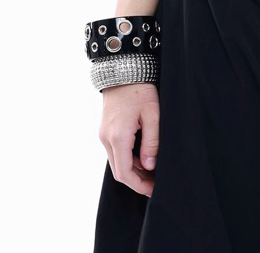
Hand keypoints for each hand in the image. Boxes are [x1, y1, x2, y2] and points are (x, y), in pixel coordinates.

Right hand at [98, 82, 159, 196]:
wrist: (123, 69)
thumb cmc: (140, 89)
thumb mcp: (152, 114)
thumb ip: (152, 142)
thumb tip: (150, 166)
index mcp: (118, 137)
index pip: (125, 173)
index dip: (139, 185)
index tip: (153, 190)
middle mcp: (106, 138)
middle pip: (119, 171)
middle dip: (137, 180)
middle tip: (155, 183)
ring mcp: (104, 134)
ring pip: (117, 161)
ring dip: (133, 169)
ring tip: (153, 169)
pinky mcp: (106, 129)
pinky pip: (116, 151)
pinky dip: (128, 158)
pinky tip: (143, 155)